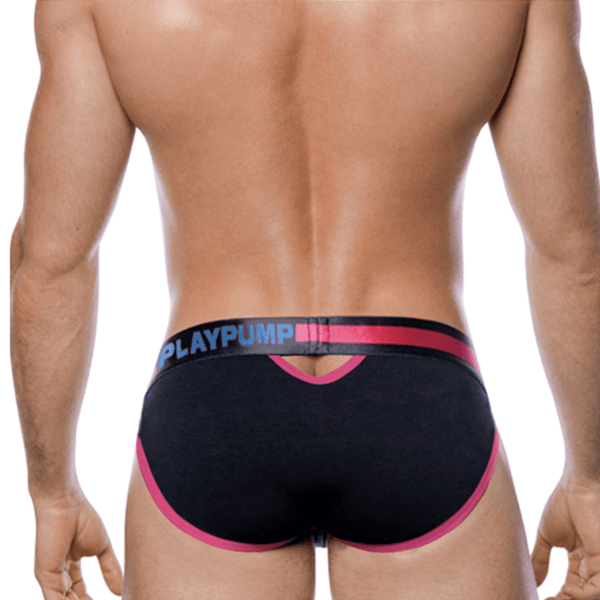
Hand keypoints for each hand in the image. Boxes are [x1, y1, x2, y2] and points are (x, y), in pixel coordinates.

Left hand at [32, 489, 122, 598]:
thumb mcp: (102, 548)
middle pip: (70, 599)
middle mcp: (58, 574)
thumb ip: (110, 569)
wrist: (66, 504)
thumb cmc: (83, 518)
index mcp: (69, 566)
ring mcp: (51, 576)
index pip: (78, 592)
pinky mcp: (46, 576)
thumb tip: (121, 590)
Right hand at [531, 475, 599, 599]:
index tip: (540, 598)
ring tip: (551, 599)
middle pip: (580, 594)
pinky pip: (597, 589)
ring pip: (589, 595)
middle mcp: (594, 567)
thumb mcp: (547, 537)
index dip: (557, 598)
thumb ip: (539, 560)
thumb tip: (531, 581)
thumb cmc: (564, 505)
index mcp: (583, 562)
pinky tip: (565, 590)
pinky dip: (581, 595)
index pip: (572, 590)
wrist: (577, 487)